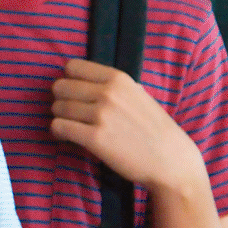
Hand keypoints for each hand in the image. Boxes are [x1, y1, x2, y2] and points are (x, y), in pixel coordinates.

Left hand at [50, 58, 206, 193]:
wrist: (171, 161)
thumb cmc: (154, 129)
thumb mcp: (139, 96)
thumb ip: (115, 86)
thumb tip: (89, 80)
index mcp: (119, 79)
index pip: (73, 67)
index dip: (68, 80)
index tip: (73, 93)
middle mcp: (108, 93)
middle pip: (60, 87)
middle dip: (61, 100)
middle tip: (70, 113)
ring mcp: (101, 115)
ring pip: (57, 108)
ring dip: (60, 118)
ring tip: (70, 127)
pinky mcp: (94, 137)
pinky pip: (58, 127)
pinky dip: (58, 132)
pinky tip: (67, 137)